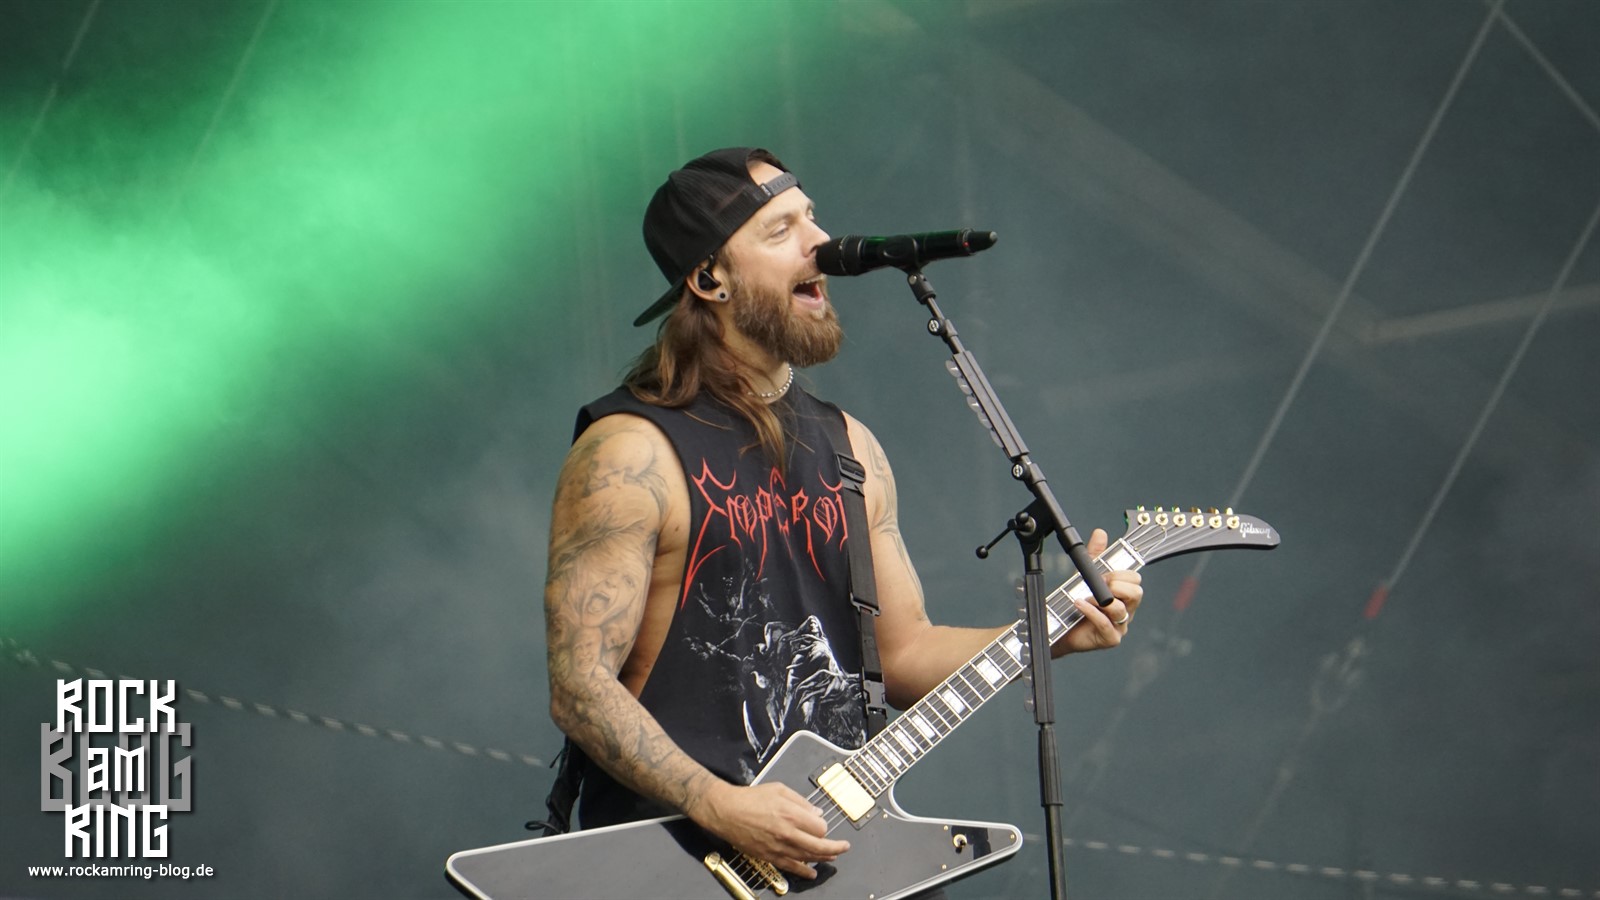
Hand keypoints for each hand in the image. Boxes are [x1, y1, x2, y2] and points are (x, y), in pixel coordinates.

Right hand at [690, 780, 850, 879]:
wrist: (726, 811)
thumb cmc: (750, 798)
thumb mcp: (779, 789)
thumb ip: (801, 801)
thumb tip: (817, 813)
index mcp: (791, 814)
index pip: (820, 828)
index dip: (823, 826)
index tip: (821, 823)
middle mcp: (788, 833)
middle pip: (820, 846)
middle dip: (836, 847)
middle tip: (845, 846)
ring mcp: (779, 847)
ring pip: (808, 858)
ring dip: (823, 858)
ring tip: (833, 856)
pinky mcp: (769, 857)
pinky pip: (791, 868)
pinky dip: (805, 872)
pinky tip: (813, 873)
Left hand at [1052, 527, 1142, 655]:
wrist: (1060, 627)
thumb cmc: (1077, 603)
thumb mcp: (1084, 575)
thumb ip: (1094, 555)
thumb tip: (1101, 533)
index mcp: (1124, 596)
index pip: (1136, 580)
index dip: (1121, 574)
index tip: (1104, 573)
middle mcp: (1126, 610)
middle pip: (1136, 594)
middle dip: (1116, 585)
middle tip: (1099, 585)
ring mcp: (1120, 626)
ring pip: (1122, 610)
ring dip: (1101, 600)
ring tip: (1085, 597)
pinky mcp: (1110, 638)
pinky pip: (1106, 624)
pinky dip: (1091, 611)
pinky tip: (1080, 604)